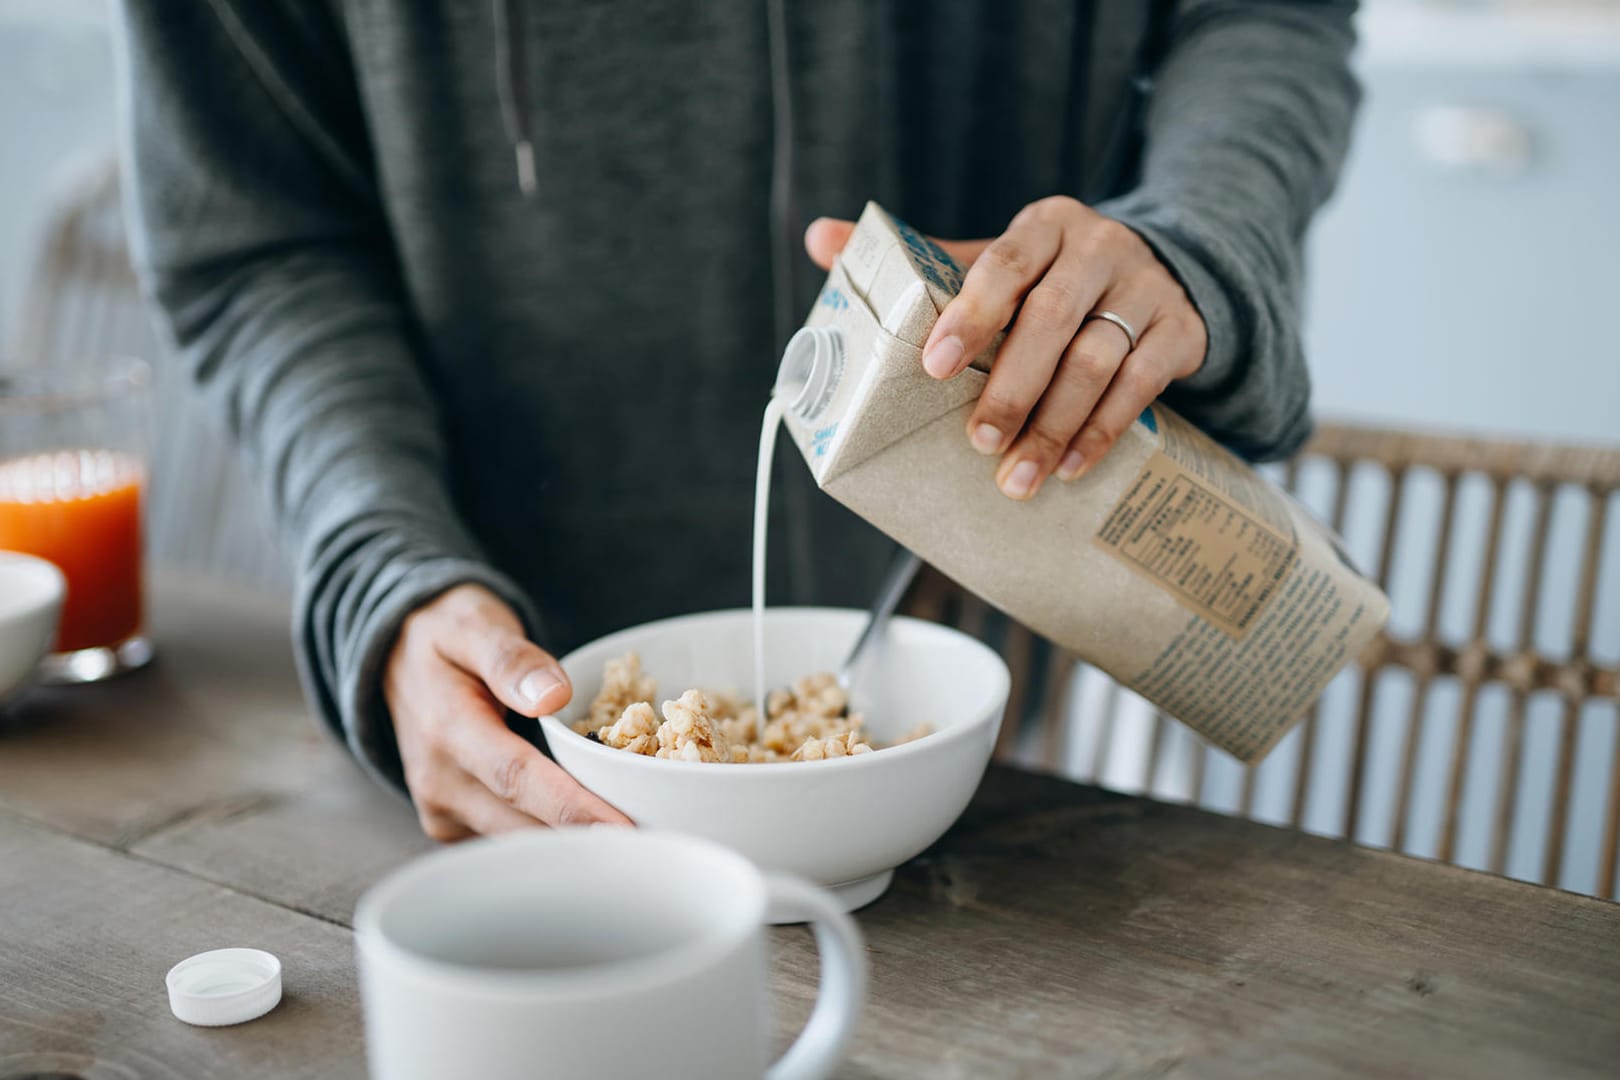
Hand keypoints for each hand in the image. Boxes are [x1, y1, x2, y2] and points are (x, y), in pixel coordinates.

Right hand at [383, 583, 631, 838]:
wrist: (397, 658)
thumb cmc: (445, 636)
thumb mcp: (474, 624)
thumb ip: (510, 658)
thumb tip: (554, 696)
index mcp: (445, 730)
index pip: (515, 778)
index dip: (572, 809)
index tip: (624, 831)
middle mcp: (440, 783)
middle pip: (524, 825)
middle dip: (589, 839)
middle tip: (659, 844)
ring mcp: (443, 810)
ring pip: (520, 842)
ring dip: (576, 844)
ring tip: (641, 842)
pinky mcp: (453, 823)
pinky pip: (511, 838)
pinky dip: (555, 836)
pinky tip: (597, 829)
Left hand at [806, 197, 1206, 499]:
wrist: (1158, 272)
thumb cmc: (1051, 277)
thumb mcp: (995, 259)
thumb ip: (920, 259)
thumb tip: (819, 239)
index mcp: (1044, 225)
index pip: (1003, 263)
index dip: (970, 314)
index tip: (934, 366)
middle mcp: (1099, 247)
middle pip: (1051, 319)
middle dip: (1011, 387)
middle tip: (976, 441)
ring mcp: (1146, 287)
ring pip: (1098, 360)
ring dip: (1054, 426)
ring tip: (1015, 477)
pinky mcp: (1182, 329)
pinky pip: (1142, 385)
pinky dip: (1103, 431)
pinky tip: (1072, 468)